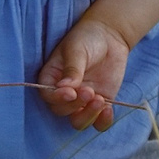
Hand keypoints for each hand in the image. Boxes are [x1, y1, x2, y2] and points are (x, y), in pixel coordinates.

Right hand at [37, 13, 133, 131]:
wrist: (110, 36)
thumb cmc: (87, 38)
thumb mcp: (76, 49)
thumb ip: (72, 69)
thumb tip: (63, 88)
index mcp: (52, 77)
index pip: (47, 95)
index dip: (57, 98)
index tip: (71, 93)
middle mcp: (65, 93)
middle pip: (61, 111)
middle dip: (75, 106)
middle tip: (89, 91)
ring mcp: (82, 101)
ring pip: (78, 121)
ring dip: (88, 116)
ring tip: (100, 100)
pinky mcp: (100, 104)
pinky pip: (98, 122)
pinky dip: (102, 122)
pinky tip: (108, 110)